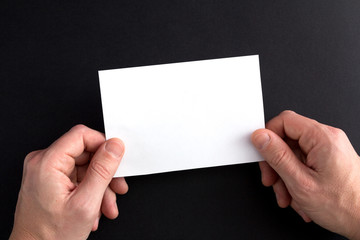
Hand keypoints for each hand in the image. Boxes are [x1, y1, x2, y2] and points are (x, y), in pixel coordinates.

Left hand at [10, 125, 127, 239]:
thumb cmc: (50, 236)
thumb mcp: (86, 203)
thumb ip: (102, 170)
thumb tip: (114, 146)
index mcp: (47, 162)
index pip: (82, 135)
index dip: (103, 146)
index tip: (116, 160)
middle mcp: (42, 162)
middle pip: (85, 153)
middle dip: (105, 173)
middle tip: (116, 188)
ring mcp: (44, 171)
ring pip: (84, 167)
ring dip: (100, 187)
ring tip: (106, 207)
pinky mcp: (48, 180)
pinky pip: (76, 177)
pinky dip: (89, 191)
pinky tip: (95, 208)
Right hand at [252, 111, 359, 238]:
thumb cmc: (344, 205)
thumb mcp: (300, 182)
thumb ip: (277, 156)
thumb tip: (260, 136)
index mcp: (322, 138)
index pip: (285, 121)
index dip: (268, 137)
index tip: (262, 153)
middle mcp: (328, 139)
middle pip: (287, 139)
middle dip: (276, 163)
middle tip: (272, 180)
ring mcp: (329, 149)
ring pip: (293, 154)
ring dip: (285, 176)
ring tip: (288, 196)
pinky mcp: (330, 160)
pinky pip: (303, 162)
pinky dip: (296, 179)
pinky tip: (298, 196)